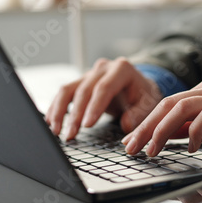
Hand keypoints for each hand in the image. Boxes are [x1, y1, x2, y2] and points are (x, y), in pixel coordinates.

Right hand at [45, 57, 162, 139]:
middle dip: (75, 114)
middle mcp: (103, 68)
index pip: (104, 87)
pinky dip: (56, 108)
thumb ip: (139, 113)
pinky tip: (51, 122)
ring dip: (60, 111)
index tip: (87, 125)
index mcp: (121, 69)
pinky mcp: (81, 82)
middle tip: (70, 134)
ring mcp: (90, 73)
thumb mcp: (149, 103)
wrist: (140, 84)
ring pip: (68, 89)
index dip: (94, 106)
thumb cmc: (144, 94)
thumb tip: (126, 124)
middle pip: (84, 90)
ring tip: (56, 131)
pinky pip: (65, 93)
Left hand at [122, 78, 201, 156]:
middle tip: (131, 148)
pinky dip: (193, 132)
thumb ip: (201, 126)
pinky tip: (190, 147)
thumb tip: (176, 136)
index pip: (168, 105)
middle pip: (167, 104)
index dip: (148, 123)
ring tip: (151, 150)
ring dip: (161, 130)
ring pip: (180, 107)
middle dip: (145, 127)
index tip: (134, 142)